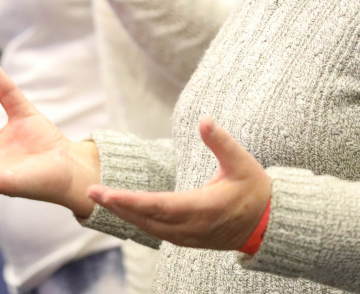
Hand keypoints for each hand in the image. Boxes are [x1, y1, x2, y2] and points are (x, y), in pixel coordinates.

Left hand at [87, 117, 270, 249]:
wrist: (269, 224)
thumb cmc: (256, 191)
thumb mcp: (242, 162)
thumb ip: (221, 142)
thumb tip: (204, 119)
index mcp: (203, 208)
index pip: (157, 205)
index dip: (129, 200)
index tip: (105, 192)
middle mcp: (191, 227)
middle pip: (146, 219)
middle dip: (117, 206)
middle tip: (91, 192)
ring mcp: (188, 237)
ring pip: (148, 228)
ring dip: (124, 214)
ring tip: (101, 199)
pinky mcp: (187, 239)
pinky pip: (156, 231)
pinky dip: (138, 221)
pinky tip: (124, 210)